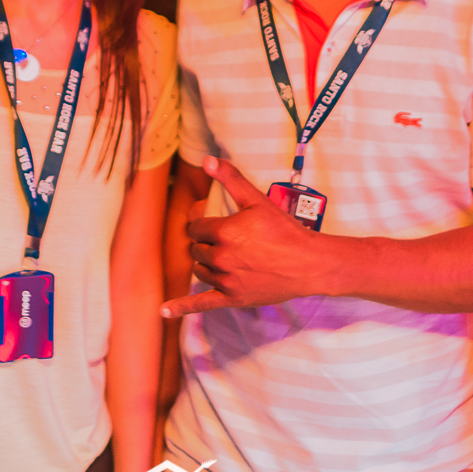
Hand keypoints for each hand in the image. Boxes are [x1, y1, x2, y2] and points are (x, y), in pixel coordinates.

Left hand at [162, 157, 340, 316]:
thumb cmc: (284, 230)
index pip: (195, 227)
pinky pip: (201, 304)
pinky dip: (181, 308)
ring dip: (205, 264)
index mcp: (223, 232)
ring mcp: (226, 281)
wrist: (308, 263)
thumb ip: (231, 179)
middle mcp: (221, 257)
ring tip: (224, 257)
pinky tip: (164, 311)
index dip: (202, 224)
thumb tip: (207, 159)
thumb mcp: (257, 200)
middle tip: (224, 240)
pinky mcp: (232, 298)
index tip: (212, 223)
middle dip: (205, 243)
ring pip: (200, 271)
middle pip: (196, 249)